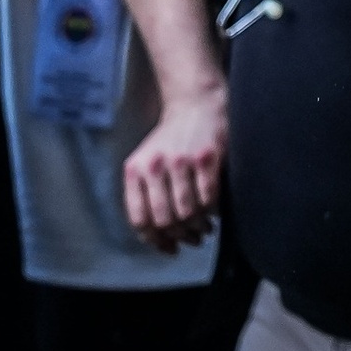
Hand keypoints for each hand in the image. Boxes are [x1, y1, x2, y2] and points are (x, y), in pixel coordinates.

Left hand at [123, 81, 225, 252]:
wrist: (196, 103)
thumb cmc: (171, 140)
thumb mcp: (146, 162)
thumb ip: (145, 195)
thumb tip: (159, 240)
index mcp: (135, 170)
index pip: (140, 219)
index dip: (155, 240)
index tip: (170, 248)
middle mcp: (155, 166)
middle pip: (164, 219)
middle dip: (180, 236)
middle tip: (193, 239)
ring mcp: (182, 160)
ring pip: (187, 211)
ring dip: (198, 227)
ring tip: (205, 229)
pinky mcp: (207, 155)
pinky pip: (209, 195)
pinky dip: (213, 210)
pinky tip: (215, 211)